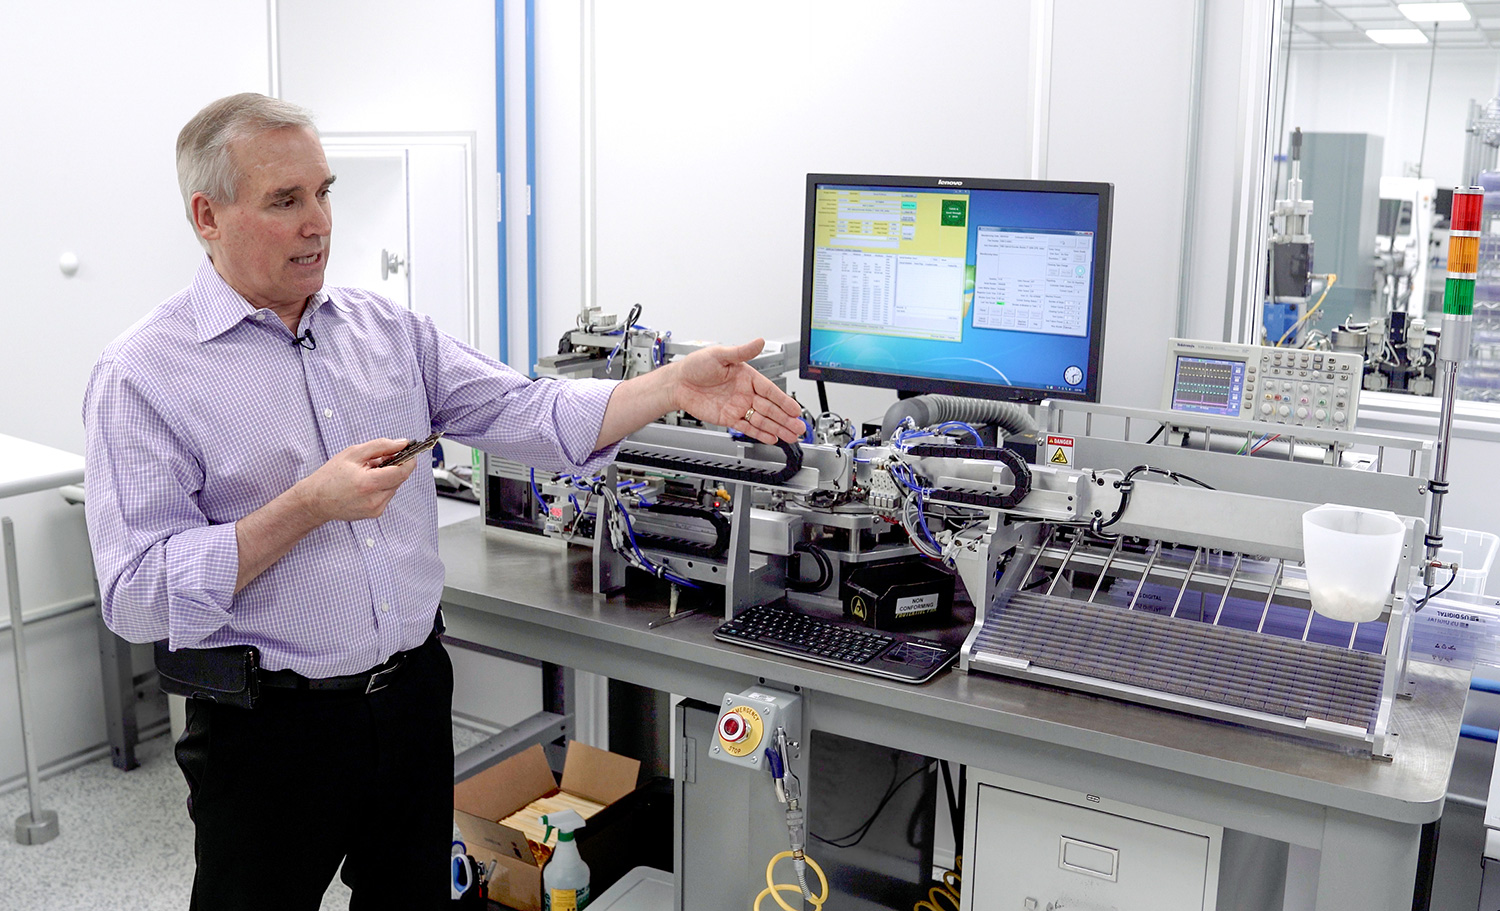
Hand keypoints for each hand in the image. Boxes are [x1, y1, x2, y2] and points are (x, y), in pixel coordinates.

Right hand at [295, 438, 419, 522]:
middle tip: (379, 459)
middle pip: (400, 479)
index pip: (402, 471)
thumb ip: (381, 446)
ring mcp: (376, 509)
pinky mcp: (375, 514)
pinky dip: (382, 486)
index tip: (410, 451)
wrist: (315, 501)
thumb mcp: (353, 453)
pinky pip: (387, 495)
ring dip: (388, 477)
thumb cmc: (330, 476)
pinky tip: (366, 484)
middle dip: (394, 466)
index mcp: (368, 483)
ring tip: (368, 473)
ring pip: (394, 487)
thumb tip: (402, 443)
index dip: (409, 459)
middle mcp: (374, 499)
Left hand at [672, 339, 804, 444]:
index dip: (783, 401)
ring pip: (762, 420)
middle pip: (770, 408)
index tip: (795, 409)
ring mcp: (738, 406)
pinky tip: (772, 437)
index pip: (770, 390)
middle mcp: (745, 392)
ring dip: (777, 428)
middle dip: (786, 419)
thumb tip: (759, 341)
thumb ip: (742, 351)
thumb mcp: (720, 354)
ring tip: (791, 436)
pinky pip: (747, 427)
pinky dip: (760, 433)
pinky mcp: (729, 418)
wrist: (678, 383)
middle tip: (799, 427)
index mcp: (747, 376)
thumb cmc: (695, 366)